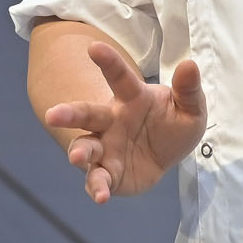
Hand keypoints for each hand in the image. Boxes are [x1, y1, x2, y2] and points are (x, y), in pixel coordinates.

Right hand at [42, 42, 204, 203]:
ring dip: (79, 153)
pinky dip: (97, 188)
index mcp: (131, 98)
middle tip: (52, 115)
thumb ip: (188, 89)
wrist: (166, 156)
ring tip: (76, 158)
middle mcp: (112, 121)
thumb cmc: (172, 124)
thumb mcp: (190, 108)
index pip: (119, 77)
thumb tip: (189, 64)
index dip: (107, 62)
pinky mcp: (109, 173)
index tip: (94, 46)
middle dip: (69, 113)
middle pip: (87, 114)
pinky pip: (98, 180)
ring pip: (85, 148)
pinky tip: (101, 196)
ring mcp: (107, 148)